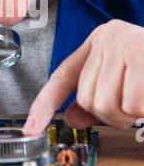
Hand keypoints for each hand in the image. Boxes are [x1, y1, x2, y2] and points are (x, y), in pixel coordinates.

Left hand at [23, 19, 143, 134]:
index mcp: (100, 41)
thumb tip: (72, 117)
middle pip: (88, 98)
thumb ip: (97, 95)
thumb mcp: (125, 77)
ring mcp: (124, 44)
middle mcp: (108, 38)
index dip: (44, 104)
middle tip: (135, 106)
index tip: (31, 128)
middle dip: (113, 114)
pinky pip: (131, 104)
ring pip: (107, 104)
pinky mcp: (140, 54)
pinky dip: (143, 111)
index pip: (62, 76)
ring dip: (130, 115)